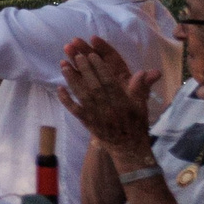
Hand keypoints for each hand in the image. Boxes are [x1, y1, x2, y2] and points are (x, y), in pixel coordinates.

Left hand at [59, 37, 162, 155]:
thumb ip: (140, 88)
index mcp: (122, 103)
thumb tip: (144, 71)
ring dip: (72, 80)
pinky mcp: (87, 123)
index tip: (92, 54)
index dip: (100, 68)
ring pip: (83, 96)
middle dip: (84, 69)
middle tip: (76, 54)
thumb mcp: (141, 106)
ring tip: (63, 65)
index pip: (110, 83)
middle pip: (94, 86)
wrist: (129, 148)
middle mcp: (108, 109)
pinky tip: (59, 88)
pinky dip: (66, 100)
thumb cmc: (136, 123)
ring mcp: (96, 116)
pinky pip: (75, 110)